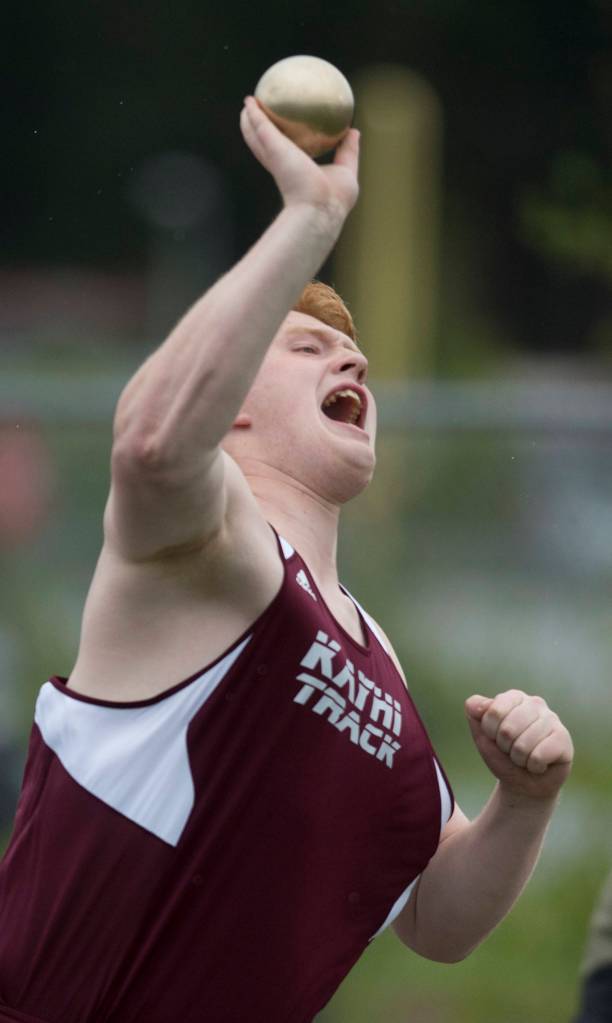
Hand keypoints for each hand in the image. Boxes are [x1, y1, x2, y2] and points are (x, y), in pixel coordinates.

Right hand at [239, 96, 358, 221]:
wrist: (320, 207)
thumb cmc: (334, 197)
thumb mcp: (346, 170)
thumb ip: (348, 151)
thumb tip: (354, 131)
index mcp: (298, 172)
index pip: (289, 157)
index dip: (285, 145)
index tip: (287, 131)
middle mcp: (283, 165)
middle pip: (267, 146)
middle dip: (262, 133)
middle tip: (260, 115)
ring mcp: (275, 156)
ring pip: (257, 137)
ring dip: (250, 121)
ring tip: (248, 105)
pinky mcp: (274, 148)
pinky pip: (260, 126)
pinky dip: (253, 114)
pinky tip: (250, 100)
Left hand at [465, 689, 572, 802]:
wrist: (523, 785)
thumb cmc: (502, 756)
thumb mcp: (482, 735)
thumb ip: (474, 713)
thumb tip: (474, 704)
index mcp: (514, 697)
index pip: (493, 711)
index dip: (490, 732)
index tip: (496, 738)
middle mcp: (535, 703)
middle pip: (507, 729)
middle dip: (505, 747)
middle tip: (512, 750)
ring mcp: (552, 719)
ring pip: (523, 744)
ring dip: (519, 759)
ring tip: (525, 758)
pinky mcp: (564, 739)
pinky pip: (539, 755)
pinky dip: (533, 766)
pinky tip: (540, 764)